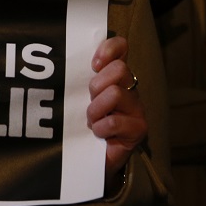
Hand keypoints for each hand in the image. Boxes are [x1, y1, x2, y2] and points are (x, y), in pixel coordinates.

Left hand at [86, 36, 147, 183]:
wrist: (91, 158)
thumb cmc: (83, 123)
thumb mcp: (77, 96)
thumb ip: (77, 78)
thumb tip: (66, 59)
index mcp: (115, 76)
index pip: (121, 47)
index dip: (108, 49)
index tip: (93, 64)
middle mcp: (130, 88)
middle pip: (119, 69)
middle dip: (97, 85)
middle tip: (90, 101)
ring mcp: (137, 108)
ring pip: (115, 94)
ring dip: (96, 110)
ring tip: (92, 121)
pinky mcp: (139, 129)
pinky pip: (114, 122)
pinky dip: (100, 129)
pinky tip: (98, 134)